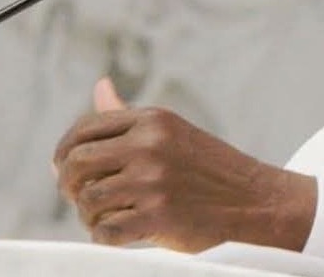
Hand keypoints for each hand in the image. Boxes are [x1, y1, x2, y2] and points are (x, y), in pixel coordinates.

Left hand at [53, 78, 316, 252]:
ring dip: (88, 215)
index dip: (64, 152)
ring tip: (104, 217)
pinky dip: (105, 236)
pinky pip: (106, 230)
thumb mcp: (172, 133)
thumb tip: (100, 86)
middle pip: (76, 162)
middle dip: (68, 184)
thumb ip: (129, 117)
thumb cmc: (211, 171)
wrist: (258, 204)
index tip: (65, 169)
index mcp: (152, 120)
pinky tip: (119, 233)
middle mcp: (150, 145)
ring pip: (87, 199)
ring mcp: (154, 180)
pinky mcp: (159, 216)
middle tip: (78, 198)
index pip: (84, 129)